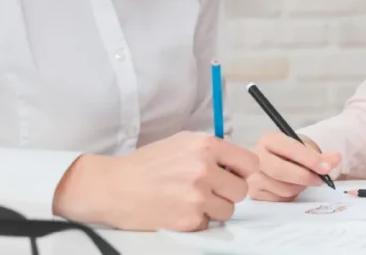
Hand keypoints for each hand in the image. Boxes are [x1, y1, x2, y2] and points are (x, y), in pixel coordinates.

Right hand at [53, 131, 258, 231]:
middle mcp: (204, 169)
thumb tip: (234, 161)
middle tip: (210, 189)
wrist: (114, 186)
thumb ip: (210, 149)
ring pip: (228, 210)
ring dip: (215, 208)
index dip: (243, 170)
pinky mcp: (189, 220)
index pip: (250, 162)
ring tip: (192, 199)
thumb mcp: (181, 142)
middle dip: (228, 191)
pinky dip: (198, 220)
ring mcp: (197, 196)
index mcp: (205, 146)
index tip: (235, 174)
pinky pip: (209, 224)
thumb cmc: (145, 164)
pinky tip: (180, 209)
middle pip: (241, 189)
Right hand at [247, 131, 341, 201]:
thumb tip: (336, 158)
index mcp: (269, 139)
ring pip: (282, 188)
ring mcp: (253, 175)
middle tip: (320, 180)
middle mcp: (256, 156)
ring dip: (299, 188)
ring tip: (302, 181)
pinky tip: (291, 188)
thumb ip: (322, 156)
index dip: (309, 159)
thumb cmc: (293, 155)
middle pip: (280, 170)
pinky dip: (291, 196)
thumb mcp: (307, 151)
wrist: (279, 163)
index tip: (326, 168)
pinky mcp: (254, 193)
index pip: (288, 148)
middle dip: (304, 177)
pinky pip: (279, 200)